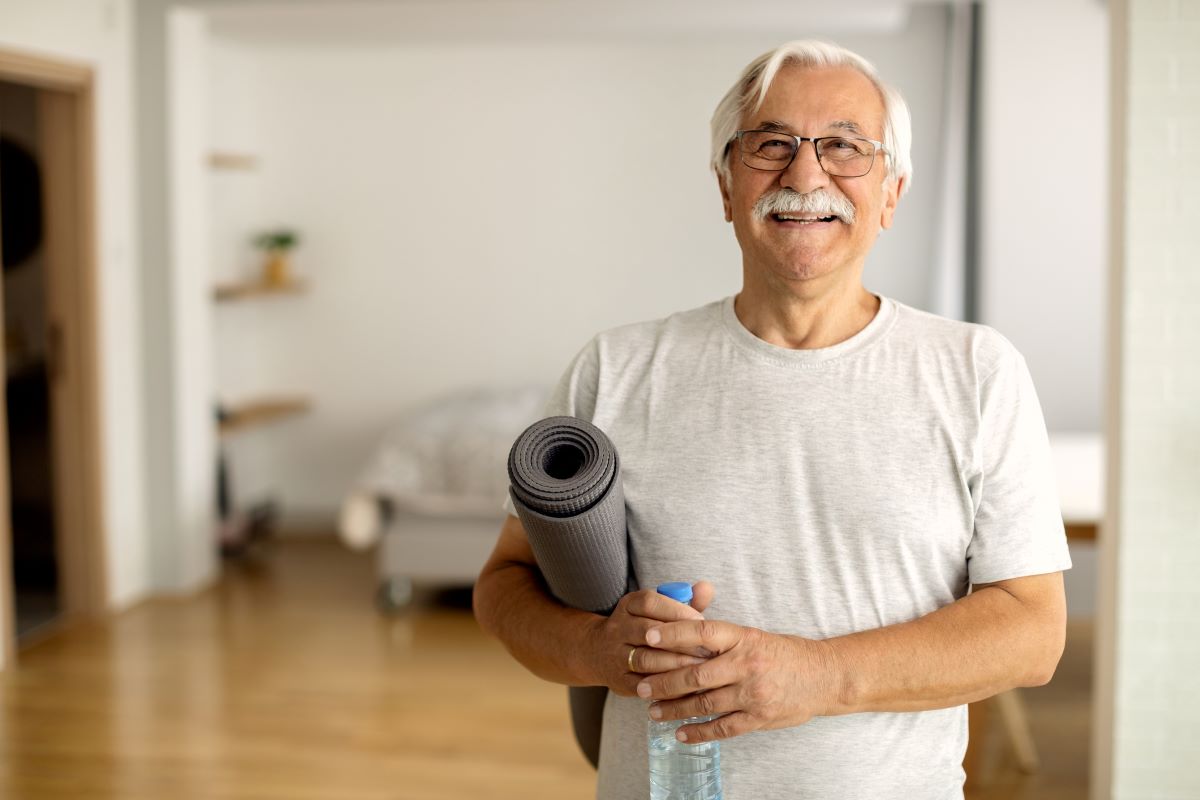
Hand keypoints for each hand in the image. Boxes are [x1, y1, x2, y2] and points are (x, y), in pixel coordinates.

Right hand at [587, 581, 716, 697]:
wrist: (598, 652)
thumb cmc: (642, 628)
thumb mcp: (657, 610)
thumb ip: (684, 601)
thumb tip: (707, 587)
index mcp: (628, 605)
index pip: (649, 602)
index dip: (677, 611)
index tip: (701, 621)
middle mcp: (618, 628)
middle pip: (648, 632)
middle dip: (681, 641)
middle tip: (707, 649)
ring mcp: (616, 655)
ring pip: (646, 659)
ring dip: (675, 664)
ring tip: (700, 668)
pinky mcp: (618, 680)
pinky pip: (642, 684)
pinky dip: (665, 686)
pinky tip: (685, 686)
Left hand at [636, 620, 842, 742]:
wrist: (824, 677)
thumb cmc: (784, 654)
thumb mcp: (754, 636)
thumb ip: (722, 639)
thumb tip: (683, 634)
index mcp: (744, 637)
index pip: (701, 632)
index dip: (673, 634)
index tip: (649, 638)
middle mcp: (746, 664)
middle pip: (695, 673)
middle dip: (664, 681)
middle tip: (640, 685)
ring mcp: (753, 693)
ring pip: (704, 703)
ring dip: (674, 709)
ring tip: (652, 711)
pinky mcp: (759, 718)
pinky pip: (722, 728)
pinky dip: (698, 732)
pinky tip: (680, 733)